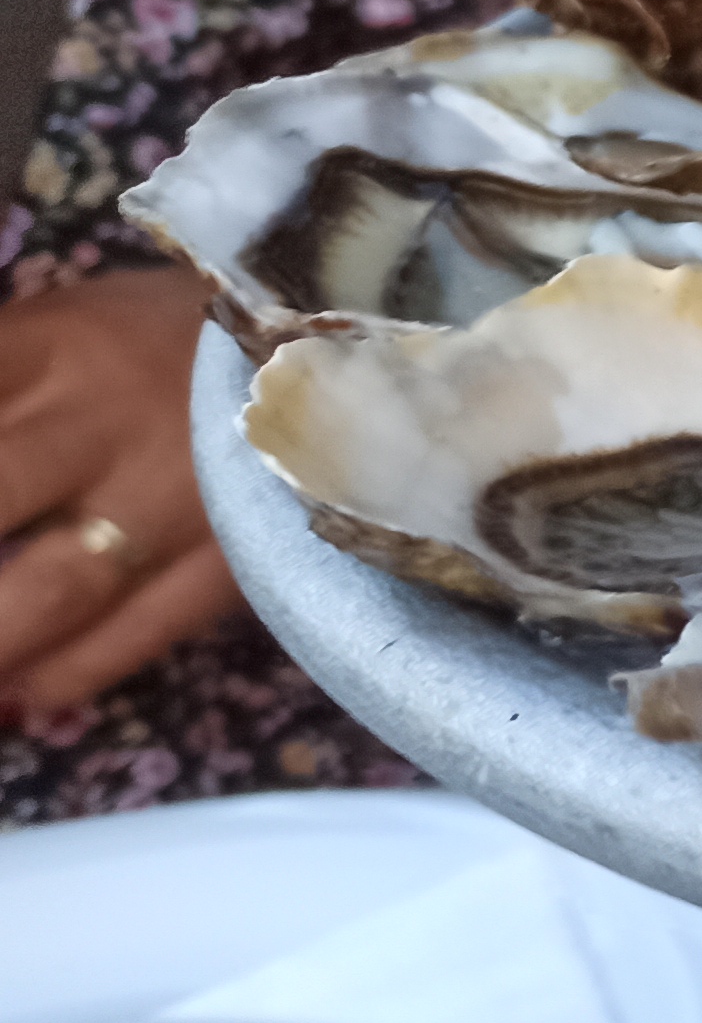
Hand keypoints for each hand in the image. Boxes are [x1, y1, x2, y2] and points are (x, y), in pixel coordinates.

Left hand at [0, 264, 241, 719]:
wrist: (347, 343)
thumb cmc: (172, 335)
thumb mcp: (61, 323)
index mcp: (46, 343)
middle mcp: (100, 419)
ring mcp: (171, 495)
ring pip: (46, 589)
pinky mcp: (233, 557)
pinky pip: (135, 634)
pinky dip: (65, 676)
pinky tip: (21, 699)